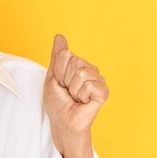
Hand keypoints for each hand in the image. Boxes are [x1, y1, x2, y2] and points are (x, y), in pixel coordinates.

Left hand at [43, 34, 108, 153]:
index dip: (57, 71)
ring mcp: (98, 80)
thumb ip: (57, 56)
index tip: (60, 83)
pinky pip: (89, 85)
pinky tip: (84, 102)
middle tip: (68, 91)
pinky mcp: (104, 92)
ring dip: (73, 89)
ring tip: (75, 97)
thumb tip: (60, 36)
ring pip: (81, 73)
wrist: (63, 121)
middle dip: (65, 79)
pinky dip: (81, 95)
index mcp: (79, 64)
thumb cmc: (58, 102)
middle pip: (74, 61)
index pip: (65, 55)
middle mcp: (91, 70)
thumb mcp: (52, 76)